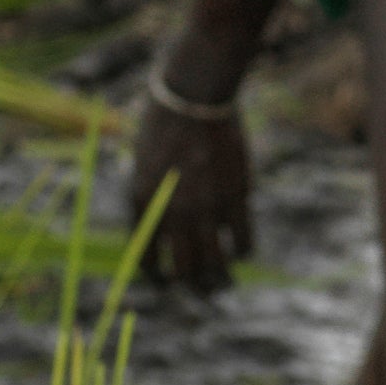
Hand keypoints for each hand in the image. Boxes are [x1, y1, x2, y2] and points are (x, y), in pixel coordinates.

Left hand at [119, 90, 257, 292]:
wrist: (193, 94)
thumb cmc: (164, 124)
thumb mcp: (144, 164)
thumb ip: (152, 199)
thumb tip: (167, 230)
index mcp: (142, 204)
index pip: (146, 257)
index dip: (156, 277)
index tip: (166, 281)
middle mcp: (172, 212)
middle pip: (183, 271)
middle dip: (191, 287)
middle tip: (200, 290)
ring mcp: (205, 206)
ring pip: (215, 264)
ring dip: (219, 279)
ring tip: (224, 284)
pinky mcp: (234, 196)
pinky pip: (242, 239)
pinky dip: (243, 250)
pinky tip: (243, 251)